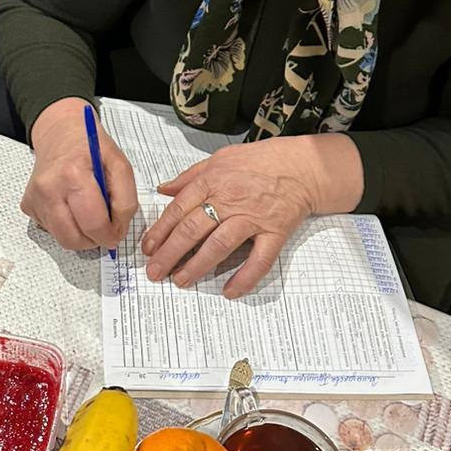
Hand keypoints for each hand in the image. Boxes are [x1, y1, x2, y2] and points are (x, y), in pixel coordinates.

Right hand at [22, 97, 138, 251]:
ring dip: (80, 235)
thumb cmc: (90, 147)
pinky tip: (71, 207)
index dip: (110, 235)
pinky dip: (66, 227)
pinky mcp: (28, 205)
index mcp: (74, 175)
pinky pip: (51, 231)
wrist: (60, 132)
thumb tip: (117, 230)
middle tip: (104, 226)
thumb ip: (125, 200)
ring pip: (62, 239)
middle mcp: (49, 188)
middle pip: (74, 239)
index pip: (93, 224)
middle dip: (94, 240)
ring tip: (88, 213)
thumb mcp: (120, 165)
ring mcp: (35, 199)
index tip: (116, 231)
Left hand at [141, 134, 363, 295]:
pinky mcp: (275, 233)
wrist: (303, 165)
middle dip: (170, 254)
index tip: (148, 249)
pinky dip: (245, 278)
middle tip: (155, 272)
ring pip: (219, 246)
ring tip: (181, 281)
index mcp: (212, 181)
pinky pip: (259, 260)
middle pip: (193, 230)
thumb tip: (163, 189)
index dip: (160, 232)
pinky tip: (229, 291)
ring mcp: (253, 218)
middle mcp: (230, 200)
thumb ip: (190, 176)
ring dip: (197, 266)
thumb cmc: (260, 161)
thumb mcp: (220, 159)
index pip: (178, 210)